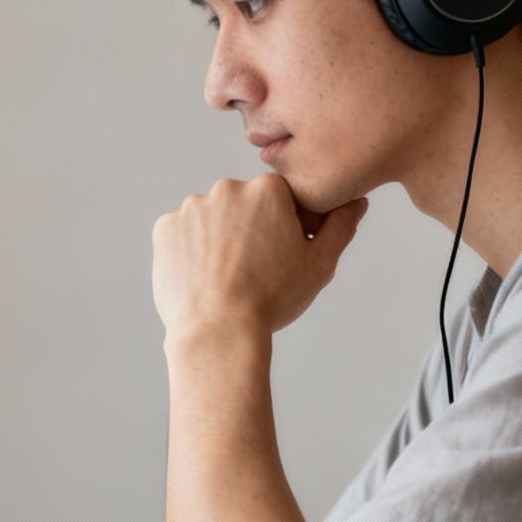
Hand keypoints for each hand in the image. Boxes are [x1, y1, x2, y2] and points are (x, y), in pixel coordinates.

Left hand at [151, 175, 367, 343]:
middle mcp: (226, 189)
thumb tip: (357, 202)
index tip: (282, 255)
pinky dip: (190, 251)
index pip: (281, 198)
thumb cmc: (272, 299)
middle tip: (254, 270)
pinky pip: (182, 235)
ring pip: (212, 220)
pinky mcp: (165, 229)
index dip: (286, 227)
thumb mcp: (319, 264)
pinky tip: (202, 277)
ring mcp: (191, 208)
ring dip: (219, 239)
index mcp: (267, 190)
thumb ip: (339, 226)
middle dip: (249, 229)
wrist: (218, 332)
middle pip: (243, 206)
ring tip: (227, 277)